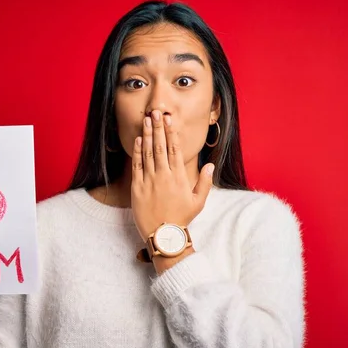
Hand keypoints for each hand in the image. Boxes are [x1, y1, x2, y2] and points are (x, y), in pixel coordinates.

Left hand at [131, 110, 214, 241]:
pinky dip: (137, 152)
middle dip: (158, 127)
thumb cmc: (182, 218)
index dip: (171, 132)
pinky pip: (137, 165)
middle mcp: (165, 175)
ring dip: (147, 135)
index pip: (175, 149)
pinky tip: (138, 140)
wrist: (164, 235)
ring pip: (148, 152)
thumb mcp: (199, 202)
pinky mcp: (138, 187)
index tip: (169, 120)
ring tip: (146, 120)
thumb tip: (210, 165)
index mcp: (179, 176)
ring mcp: (150, 180)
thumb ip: (204, 182)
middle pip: (160, 146)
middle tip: (156, 112)